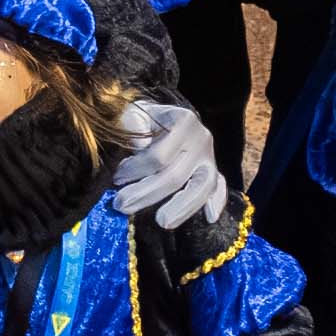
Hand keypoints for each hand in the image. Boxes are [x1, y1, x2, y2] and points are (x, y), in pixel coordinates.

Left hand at [106, 98, 226, 228]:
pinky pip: (219, 188)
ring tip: (161, 222)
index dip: (135, 170)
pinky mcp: (213, 171)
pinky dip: (217, 202)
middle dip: (146, 193)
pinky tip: (210, 217)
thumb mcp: (133, 114)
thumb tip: (139, 146)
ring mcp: (210, 158)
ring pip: (202, 187)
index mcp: (184, 121)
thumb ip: (132, 124)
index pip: (159, 156)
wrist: (161, 117)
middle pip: (176, 176)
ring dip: (181, 208)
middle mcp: (202, 139)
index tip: (116, 178)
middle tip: (121, 205)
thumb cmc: (143, 119)